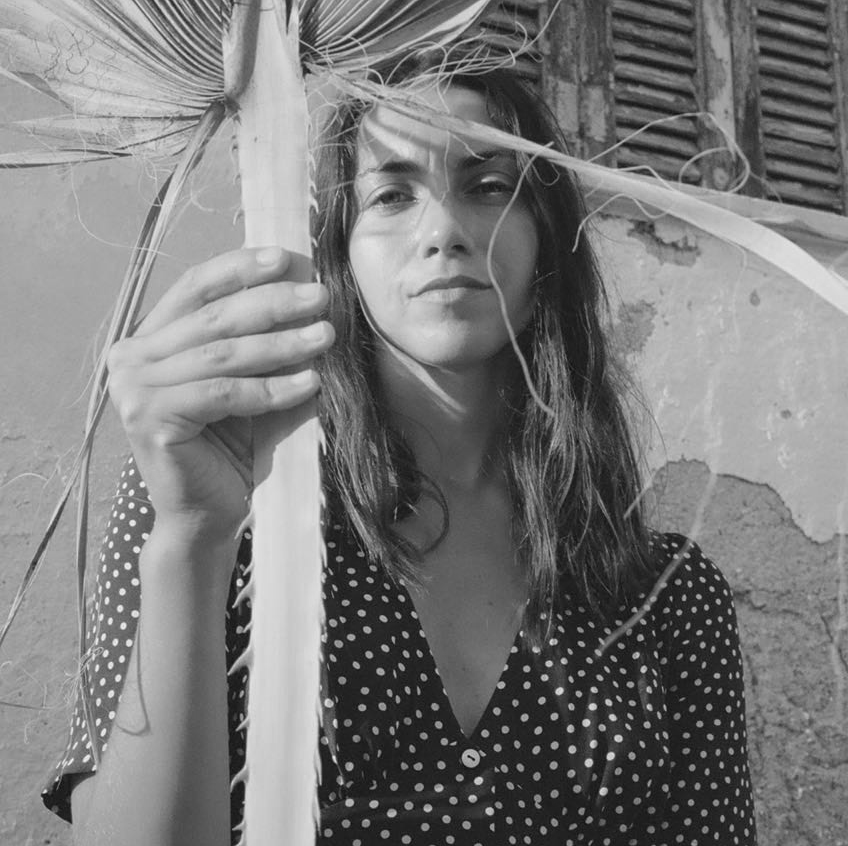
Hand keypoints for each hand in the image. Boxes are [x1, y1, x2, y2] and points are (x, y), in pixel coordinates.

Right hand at [107, 246, 332, 546]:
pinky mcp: (149, 419)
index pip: (196, 288)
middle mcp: (131, 358)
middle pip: (213, 318)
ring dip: (281, 344)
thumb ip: (257, 344)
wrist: (207, 514)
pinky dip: (272, 388)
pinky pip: (224, 393)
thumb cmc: (230, 447)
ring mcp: (133, 389)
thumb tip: (306, 296)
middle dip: (273, 303)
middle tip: (321, 298)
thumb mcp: (244, 384)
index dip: (241, 268)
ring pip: (222, 353)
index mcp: (148, 339)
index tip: (287, 258)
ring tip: (325, 335)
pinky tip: (310, 382)